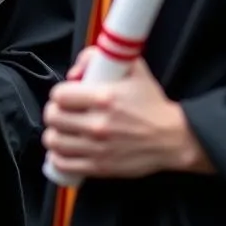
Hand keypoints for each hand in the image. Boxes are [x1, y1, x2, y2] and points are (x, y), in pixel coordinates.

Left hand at [42, 53, 200, 179]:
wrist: (172, 138)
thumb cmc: (152, 103)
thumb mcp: (132, 68)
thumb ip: (99, 57)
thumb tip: (74, 72)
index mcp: (104, 98)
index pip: (59, 95)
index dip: (58, 93)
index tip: (64, 95)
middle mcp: (98, 124)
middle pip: (53, 117)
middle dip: (54, 111)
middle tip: (61, 111)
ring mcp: (98, 148)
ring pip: (54, 141)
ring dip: (54, 133)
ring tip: (62, 130)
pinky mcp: (100, 167)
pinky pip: (64, 164)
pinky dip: (58, 156)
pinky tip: (65, 149)